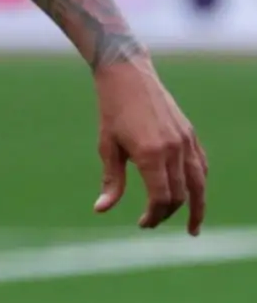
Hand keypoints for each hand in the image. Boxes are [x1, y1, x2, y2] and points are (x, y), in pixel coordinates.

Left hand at [92, 59, 207, 233]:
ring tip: (192, 226)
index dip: (153, 215)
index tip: (143, 223)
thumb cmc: (112, 111)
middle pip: (179, 195)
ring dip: (196, 207)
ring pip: (198, 184)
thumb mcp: (107, 147)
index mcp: (150, 154)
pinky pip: (200, 166)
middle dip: (167, 213)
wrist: (128, 76)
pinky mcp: (190, 134)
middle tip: (151, 222)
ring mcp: (185, 141)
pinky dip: (198, 184)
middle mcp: (173, 149)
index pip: (161, 197)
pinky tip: (193, 195)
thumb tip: (101, 209)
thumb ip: (111, 180)